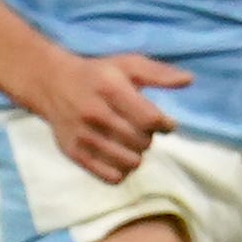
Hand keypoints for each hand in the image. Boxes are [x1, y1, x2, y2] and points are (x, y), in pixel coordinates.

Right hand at [24, 46, 187, 184]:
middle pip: (142, 142)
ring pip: (130, 162)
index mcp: (111, 89)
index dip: (165, 125)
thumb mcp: (127, 65)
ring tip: (129, 142)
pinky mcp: (74, 154)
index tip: (164, 123)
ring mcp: (83, 136)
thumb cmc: (97, 74)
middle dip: (148, 137)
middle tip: (140, 129)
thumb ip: (158, 73)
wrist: (51, 84)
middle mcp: (95, 114)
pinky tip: (118, 155)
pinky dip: (121, 170)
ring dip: (136, 154)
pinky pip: (111, 177)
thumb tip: (189, 80)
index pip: (151, 119)